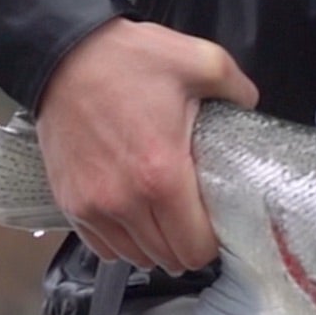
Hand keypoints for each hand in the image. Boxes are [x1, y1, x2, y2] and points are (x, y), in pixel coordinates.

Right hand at [33, 17, 258, 273]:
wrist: (64, 55)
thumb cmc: (129, 60)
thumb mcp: (201, 61)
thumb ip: (239, 89)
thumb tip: (251, 106)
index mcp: (162, 175)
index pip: (195, 248)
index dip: (213, 240)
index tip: (216, 221)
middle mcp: (124, 201)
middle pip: (167, 259)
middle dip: (187, 243)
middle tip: (194, 216)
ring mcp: (92, 206)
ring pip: (135, 257)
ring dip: (154, 244)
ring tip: (164, 216)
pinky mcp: (70, 202)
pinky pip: (103, 246)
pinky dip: (122, 239)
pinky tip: (134, 215)